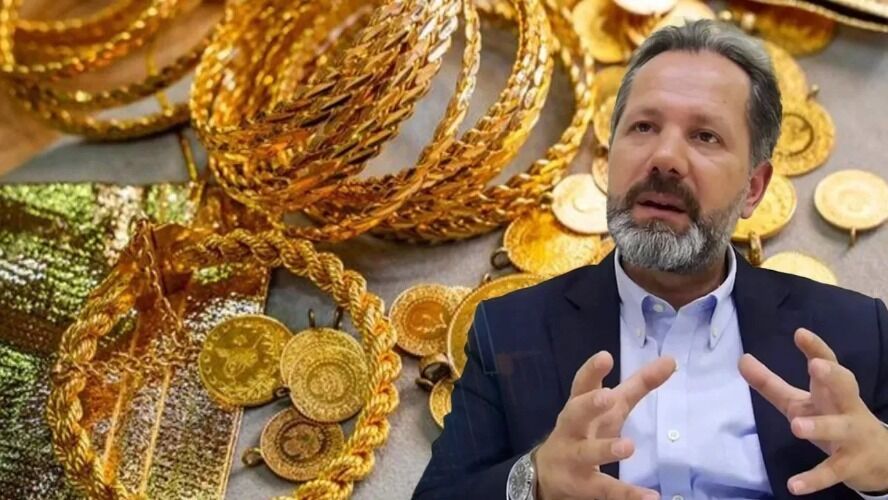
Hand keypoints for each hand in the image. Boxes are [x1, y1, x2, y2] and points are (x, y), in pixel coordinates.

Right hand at [535, 351, 675, 499]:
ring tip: (628, 446)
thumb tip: (671, 360)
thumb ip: (639, 384)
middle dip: (588, 405)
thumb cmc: (586, 430)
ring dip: (606, 449)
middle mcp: (572, 429)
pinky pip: (606, 489)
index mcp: (579, 406)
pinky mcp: (583, 485)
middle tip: (607, 397)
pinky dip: (627, 494)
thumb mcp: (610, 407)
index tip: (605, 357)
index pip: (582, 385)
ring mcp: (574, 457)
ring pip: (587, 452)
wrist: (548, 474)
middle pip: (575, 414)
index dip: (592, 371)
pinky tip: (649, 497)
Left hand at [739, 328, 887, 495]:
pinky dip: (814, 479)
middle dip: (833, 375)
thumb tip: (741, 359)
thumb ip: (770, 383)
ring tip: (796, 426)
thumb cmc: (833, 419)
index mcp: (832, 390)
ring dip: (820, 427)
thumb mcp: (800, 401)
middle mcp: (846, 407)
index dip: (816, 348)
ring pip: (839, 429)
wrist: (879, 459)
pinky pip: (832, 471)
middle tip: (816, 366)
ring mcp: (851, 436)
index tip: (800, 333)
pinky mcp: (850, 465)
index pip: (829, 363)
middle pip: (846, 387)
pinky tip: (793, 486)